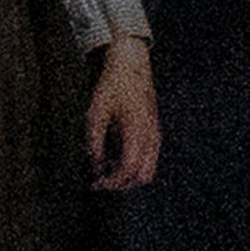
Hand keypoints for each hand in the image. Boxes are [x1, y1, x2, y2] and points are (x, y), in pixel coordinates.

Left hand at [84, 35, 161, 194]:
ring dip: (127, 175)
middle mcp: (151, 136)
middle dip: (121, 183)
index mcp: (137, 132)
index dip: (112, 182)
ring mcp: (155, 134)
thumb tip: (95, 166)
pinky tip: (114, 158)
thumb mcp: (95, 114)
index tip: (96, 183)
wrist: (131, 67)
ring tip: (105, 169)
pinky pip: (148, 158)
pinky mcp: (154, 132)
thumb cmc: (112, 87)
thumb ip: (94, 143)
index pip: (129, 170)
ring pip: (148, 168)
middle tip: (100, 180)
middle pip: (143, 176)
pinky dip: (133, 165)